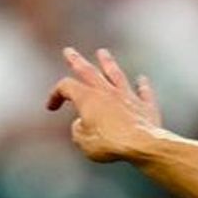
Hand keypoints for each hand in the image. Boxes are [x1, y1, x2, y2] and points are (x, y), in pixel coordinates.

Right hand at [46, 47, 162, 162]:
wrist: (142, 146)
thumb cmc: (110, 144)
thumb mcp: (83, 140)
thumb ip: (78, 129)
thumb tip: (83, 124)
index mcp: (87, 98)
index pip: (65, 87)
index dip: (55, 94)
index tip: (52, 107)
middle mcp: (107, 92)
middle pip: (89, 71)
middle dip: (77, 61)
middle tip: (69, 51)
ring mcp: (128, 97)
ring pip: (116, 75)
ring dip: (108, 63)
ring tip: (103, 53)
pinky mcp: (146, 107)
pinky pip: (144, 92)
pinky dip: (142, 86)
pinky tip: (142, 79)